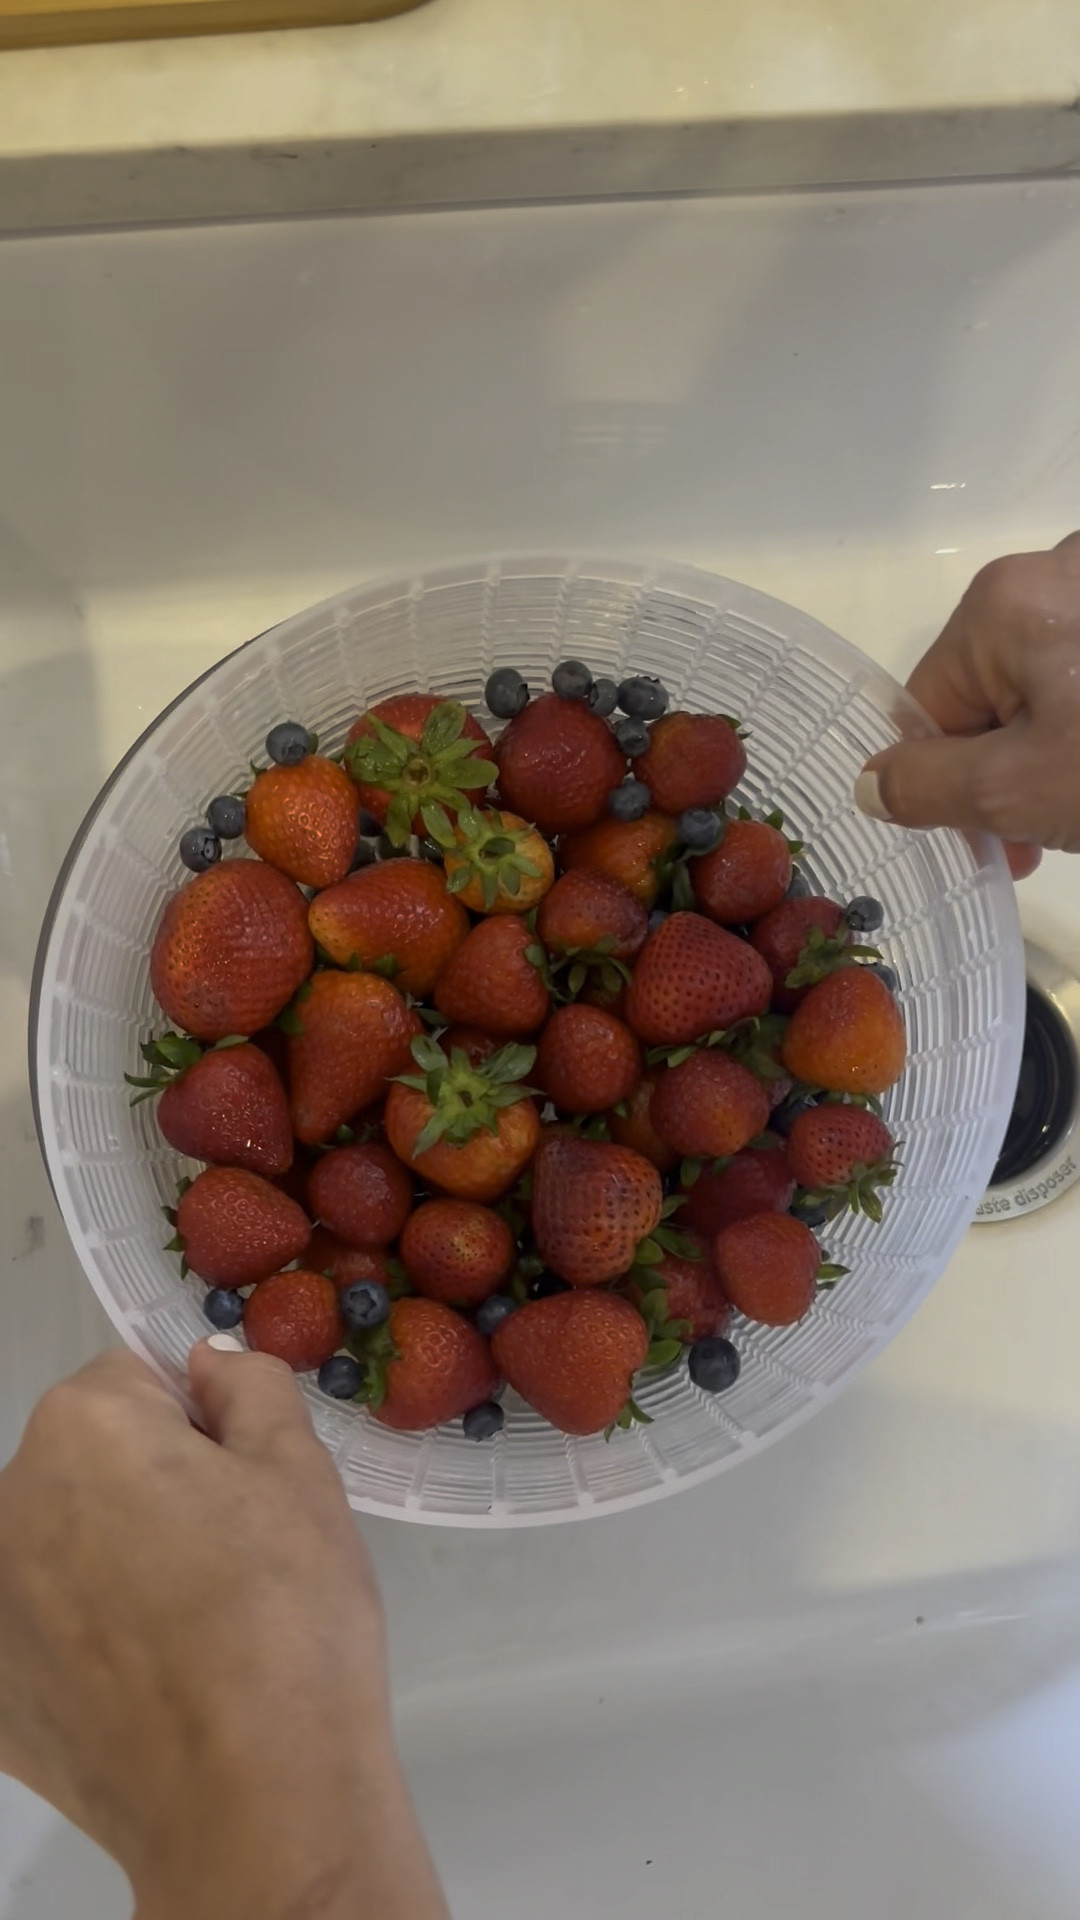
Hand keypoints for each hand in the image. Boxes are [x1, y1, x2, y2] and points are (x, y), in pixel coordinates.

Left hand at [0, 1342, 449, 1919]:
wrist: (256, 1799)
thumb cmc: (286, 1619)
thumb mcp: (299, 1471)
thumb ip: (248, 1387)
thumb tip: (208, 1362)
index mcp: (84, 1428)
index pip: (140, 1380)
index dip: (204, 1425)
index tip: (246, 1486)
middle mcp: (12, 1502)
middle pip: (91, 1460)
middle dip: (152, 1488)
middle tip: (233, 1557)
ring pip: (67, 1544)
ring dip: (116, 1562)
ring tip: (198, 1627)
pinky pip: (48, 1630)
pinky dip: (92, 1643)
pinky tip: (155, 1684)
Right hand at [856, 531, 1079, 875]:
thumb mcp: (1018, 787)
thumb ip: (929, 787)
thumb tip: (869, 786)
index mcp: (1001, 600)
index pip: (932, 706)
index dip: (945, 781)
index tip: (987, 841)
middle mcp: (1051, 571)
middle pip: (991, 694)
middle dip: (1006, 770)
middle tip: (1037, 838)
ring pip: (1046, 687)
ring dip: (1053, 753)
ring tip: (1076, 810)